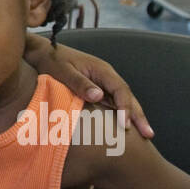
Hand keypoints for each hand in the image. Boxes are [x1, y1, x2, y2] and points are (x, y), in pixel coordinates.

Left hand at [24, 35, 153, 138]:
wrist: (41, 53)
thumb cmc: (51, 61)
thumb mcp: (63, 71)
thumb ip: (79, 83)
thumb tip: (99, 96)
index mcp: (101, 70)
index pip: (120, 90)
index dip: (126, 107)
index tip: (126, 125)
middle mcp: (106, 76)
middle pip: (127, 97)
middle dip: (139, 115)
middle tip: (148, 134)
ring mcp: (103, 83)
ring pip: (123, 101)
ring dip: (134, 117)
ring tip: (144, 135)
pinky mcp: (97, 90)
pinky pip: (113, 103)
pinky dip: (121, 115)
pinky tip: (125, 129)